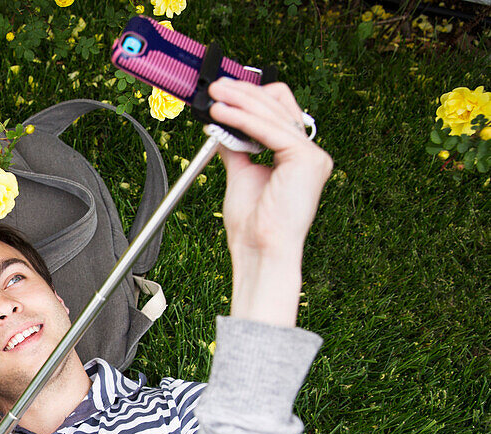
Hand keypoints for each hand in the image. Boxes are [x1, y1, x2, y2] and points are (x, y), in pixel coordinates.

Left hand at [207, 78, 333, 325]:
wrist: (260, 251)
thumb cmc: (252, 225)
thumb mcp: (241, 175)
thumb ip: (237, 148)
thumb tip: (222, 126)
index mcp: (300, 157)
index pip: (280, 111)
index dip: (252, 97)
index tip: (223, 92)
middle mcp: (312, 153)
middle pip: (279, 106)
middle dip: (244, 94)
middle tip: (216, 88)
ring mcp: (313, 155)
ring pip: (272, 114)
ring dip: (239, 102)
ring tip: (214, 98)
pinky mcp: (306, 159)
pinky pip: (269, 129)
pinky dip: (242, 119)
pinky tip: (222, 114)